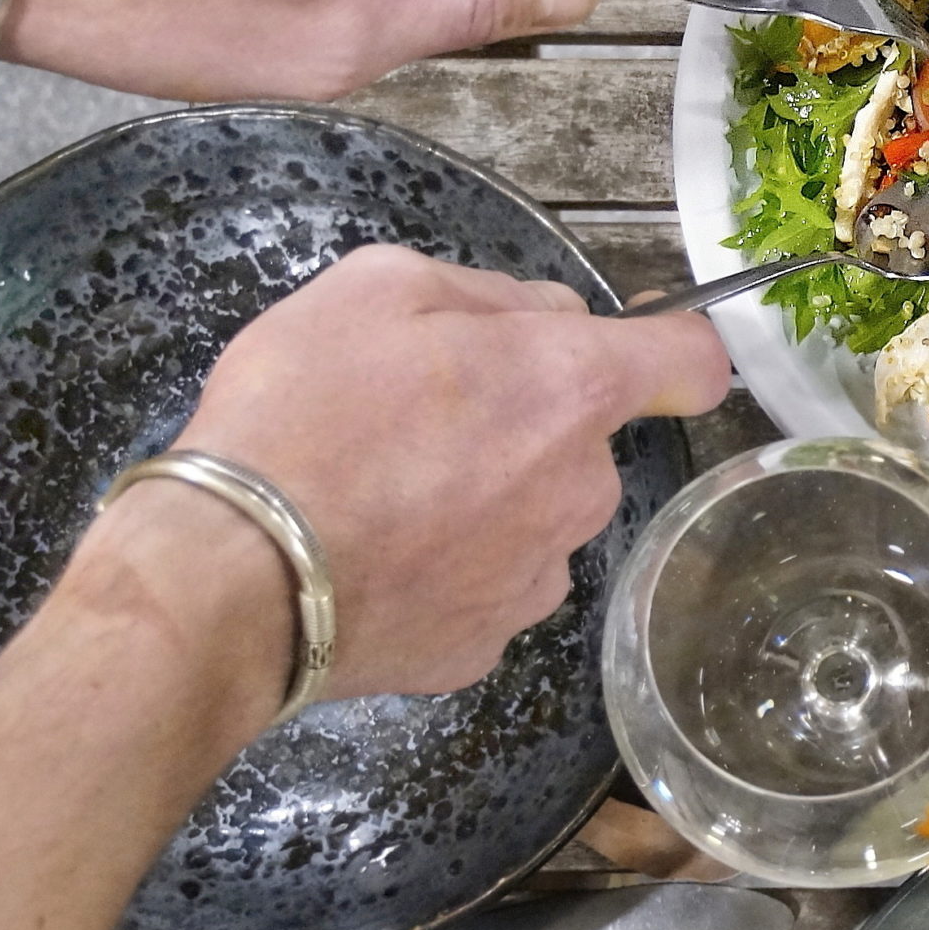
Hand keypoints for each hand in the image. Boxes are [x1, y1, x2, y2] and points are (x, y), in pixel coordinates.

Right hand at [168, 244, 728, 697]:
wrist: (237, 575)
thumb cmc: (304, 415)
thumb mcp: (378, 287)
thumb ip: (487, 291)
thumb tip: (544, 316)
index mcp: (569, 390)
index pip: (691, 364)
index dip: (671, 346)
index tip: (641, 344)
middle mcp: (581, 488)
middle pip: (585, 440)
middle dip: (525, 419)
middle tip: (422, 414)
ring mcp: (540, 576)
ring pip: (537, 515)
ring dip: (487, 497)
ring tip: (384, 492)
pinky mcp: (489, 642)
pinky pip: (488, 585)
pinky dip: (447, 567)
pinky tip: (378, 556)